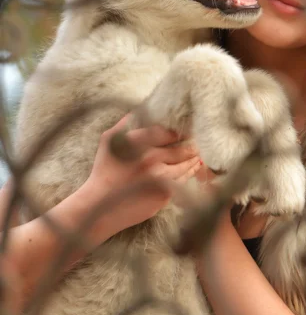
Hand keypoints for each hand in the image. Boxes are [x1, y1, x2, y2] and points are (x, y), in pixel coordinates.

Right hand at [80, 115, 201, 236]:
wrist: (98, 206)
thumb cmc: (104, 170)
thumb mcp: (109, 141)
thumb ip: (126, 123)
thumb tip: (143, 108)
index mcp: (139, 143)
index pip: (170, 132)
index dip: (181, 130)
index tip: (187, 130)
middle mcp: (151, 158)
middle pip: (183, 148)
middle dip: (192, 145)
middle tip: (198, 142)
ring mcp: (160, 177)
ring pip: (187, 165)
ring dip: (194, 159)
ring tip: (197, 155)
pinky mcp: (164, 194)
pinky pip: (183, 180)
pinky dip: (188, 173)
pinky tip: (191, 169)